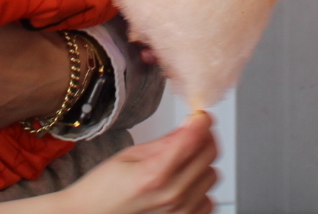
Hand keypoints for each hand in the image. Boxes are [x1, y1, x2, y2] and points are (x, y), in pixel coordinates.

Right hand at [55, 114, 217, 213]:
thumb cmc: (103, 189)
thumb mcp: (130, 155)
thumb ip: (165, 142)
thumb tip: (190, 125)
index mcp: (155, 174)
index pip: (194, 138)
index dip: (201, 120)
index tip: (200, 114)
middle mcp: (172, 195)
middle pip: (209, 154)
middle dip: (203, 137)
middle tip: (191, 131)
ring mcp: (181, 212)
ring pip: (213, 175)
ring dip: (203, 163)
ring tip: (184, 160)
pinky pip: (209, 200)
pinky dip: (201, 189)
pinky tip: (185, 182)